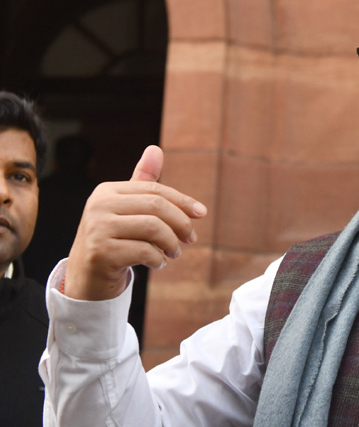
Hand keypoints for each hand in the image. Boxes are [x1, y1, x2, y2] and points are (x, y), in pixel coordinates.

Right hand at [64, 146, 206, 300]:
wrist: (87, 277)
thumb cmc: (115, 239)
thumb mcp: (128, 209)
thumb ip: (143, 182)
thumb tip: (155, 148)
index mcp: (107, 191)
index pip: (155, 190)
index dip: (182, 201)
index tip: (202, 213)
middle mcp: (98, 206)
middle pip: (156, 206)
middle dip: (181, 223)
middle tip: (191, 239)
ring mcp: (97, 229)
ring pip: (154, 228)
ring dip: (172, 243)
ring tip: (174, 253)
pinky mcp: (100, 252)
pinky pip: (145, 251)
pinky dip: (158, 259)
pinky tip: (157, 263)